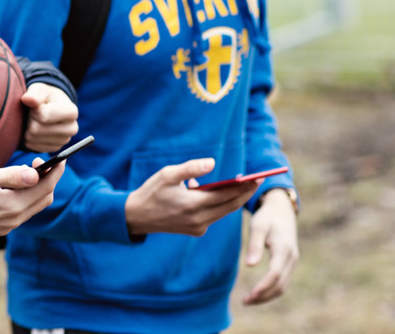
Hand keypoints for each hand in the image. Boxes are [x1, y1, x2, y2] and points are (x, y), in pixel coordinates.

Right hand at [0, 162, 62, 239]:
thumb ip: (11, 176)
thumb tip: (35, 174)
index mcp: (12, 206)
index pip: (45, 187)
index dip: (55, 171)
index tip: (58, 158)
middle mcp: (13, 220)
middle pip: (44, 199)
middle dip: (48, 180)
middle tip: (37, 162)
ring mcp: (6, 227)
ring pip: (33, 207)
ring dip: (35, 190)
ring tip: (25, 173)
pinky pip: (20, 213)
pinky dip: (24, 199)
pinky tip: (12, 188)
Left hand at [21, 83, 77, 152]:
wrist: (49, 107)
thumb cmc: (45, 96)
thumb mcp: (40, 90)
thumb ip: (34, 94)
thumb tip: (27, 99)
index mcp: (71, 112)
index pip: (44, 116)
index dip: (34, 110)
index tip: (36, 106)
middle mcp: (71, 128)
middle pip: (36, 129)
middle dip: (30, 120)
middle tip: (33, 113)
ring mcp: (64, 140)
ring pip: (32, 138)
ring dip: (27, 129)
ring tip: (35, 120)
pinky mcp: (55, 148)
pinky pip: (32, 146)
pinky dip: (28, 138)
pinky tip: (35, 129)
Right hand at [125, 159, 258, 235]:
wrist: (137, 217)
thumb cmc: (152, 192)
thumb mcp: (167, 174)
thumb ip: (190, 168)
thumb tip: (212, 162)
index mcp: (193, 204)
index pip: (226, 195)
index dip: (243, 186)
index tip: (257, 177)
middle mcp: (199, 219)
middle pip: (230, 206)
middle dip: (244, 193)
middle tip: (257, 180)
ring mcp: (198, 227)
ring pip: (223, 212)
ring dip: (232, 199)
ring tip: (240, 185)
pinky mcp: (196, 231)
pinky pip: (214, 216)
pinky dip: (218, 205)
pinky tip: (213, 193)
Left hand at [242, 189, 298, 305]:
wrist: (282, 210)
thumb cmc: (267, 217)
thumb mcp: (258, 226)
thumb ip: (254, 245)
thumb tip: (250, 266)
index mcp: (284, 248)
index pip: (275, 274)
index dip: (263, 286)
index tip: (250, 296)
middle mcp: (291, 257)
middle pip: (280, 284)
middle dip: (263, 296)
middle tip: (245, 302)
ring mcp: (292, 261)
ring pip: (283, 285)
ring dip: (267, 296)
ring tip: (248, 301)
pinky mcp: (289, 263)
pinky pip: (282, 281)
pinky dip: (271, 290)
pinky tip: (258, 293)